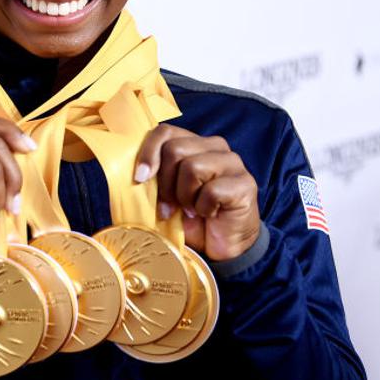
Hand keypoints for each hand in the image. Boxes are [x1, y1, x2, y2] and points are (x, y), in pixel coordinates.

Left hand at [135, 124, 260, 260]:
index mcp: (194, 144)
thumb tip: (135, 172)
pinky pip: (211, 190)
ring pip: (192, 167)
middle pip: (175, 149)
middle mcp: (215, 147)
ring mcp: (233, 163)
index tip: (139, 178)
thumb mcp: (166, 194)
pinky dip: (204, 208)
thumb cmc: (191, 218)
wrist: (222, 247)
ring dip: (185, 197)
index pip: (165, 132)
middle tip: (170, 206)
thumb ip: (154, 177)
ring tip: (192, 210)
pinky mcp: (245, 183)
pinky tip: (209, 214)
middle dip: (165, 183)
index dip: (148, 153)